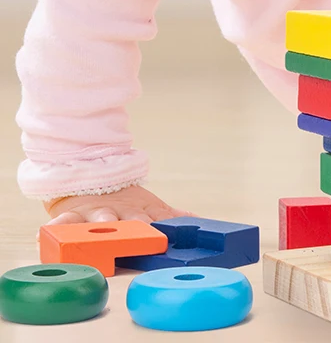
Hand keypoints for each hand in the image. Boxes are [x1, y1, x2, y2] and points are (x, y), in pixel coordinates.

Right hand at [43, 185, 193, 224]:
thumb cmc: (125, 200)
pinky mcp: (73, 213)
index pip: (157, 223)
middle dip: (136, 227)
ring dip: (103, 224)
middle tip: (141, 230)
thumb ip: (171, 214)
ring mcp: (97, 213)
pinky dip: (57, 227)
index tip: (170, 238)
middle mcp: (122, 214)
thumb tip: (197, 219)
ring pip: (100, 219)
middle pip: (131, 221)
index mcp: (142, 213)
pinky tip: (50, 234)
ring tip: (102, 227)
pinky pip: (63, 221)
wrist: (92, 175)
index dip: (164, 230)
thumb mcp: (151, 205)